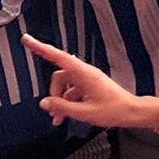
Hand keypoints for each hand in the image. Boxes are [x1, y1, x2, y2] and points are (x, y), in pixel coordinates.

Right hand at [23, 35, 153, 128]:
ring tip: (59, 119)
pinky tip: (66, 117)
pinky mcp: (89, 86)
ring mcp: (87, 79)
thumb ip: (62, 108)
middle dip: (53, 94)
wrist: (131, 112)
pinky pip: (72, 91)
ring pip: (64, 86)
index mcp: (84, 73)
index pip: (58, 57)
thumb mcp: (84, 113)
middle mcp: (85, 73)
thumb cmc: (113, 110)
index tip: (27, 40)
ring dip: (59, 101)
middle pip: (59, 77)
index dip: (41, 48)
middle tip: (53, 113)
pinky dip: (67, 103)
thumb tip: (44, 102)